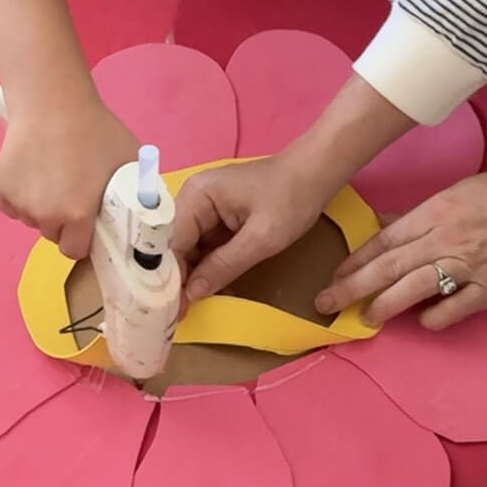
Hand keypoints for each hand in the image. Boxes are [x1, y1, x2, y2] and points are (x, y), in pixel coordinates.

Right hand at [0, 97, 137, 258]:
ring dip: (41, 209)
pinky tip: (32, 172)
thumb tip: (141, 212)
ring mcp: (20, 202)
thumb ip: (134, 193)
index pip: (75, 250)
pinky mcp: (1, 188)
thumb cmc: (96, 130)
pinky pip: (12, 205)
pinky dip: (21, 196)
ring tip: (51, 178)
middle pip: (53, 234)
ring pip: (32, 219)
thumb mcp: (129, 162)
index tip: (87, 223)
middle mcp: (46, 215)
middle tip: (70, 195)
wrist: (53, 102)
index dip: (82, 239)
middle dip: (62, 223)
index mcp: (78, 214)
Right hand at [174, 155, 330, 302]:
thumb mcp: (262, 238)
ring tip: (190, 305)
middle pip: (175, 245)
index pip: (171, 242)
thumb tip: (191, 293)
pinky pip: (203, 244)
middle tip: (180, 313)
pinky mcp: (216, 215)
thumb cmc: (292, 199)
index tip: (174, 309)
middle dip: (178, 277)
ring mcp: (203, 206)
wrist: (316, 173)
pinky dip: (206, 265)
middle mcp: (193, 198)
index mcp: (197, 196)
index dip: (171, 277)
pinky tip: (208, 286)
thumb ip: (224, 265)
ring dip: (191, 274)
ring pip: (187, 247)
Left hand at [317, 167, 486, 329]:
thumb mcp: (462, 190)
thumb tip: (389, 226)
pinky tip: (422, 319)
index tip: (333, 272)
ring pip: (410, 291)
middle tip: (325, 303)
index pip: (383, 239)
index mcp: (436, 211)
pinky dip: (431, 318)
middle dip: (350, 286)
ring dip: (381, 307)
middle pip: (386, 268)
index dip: (354, 259)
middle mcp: (444, 240)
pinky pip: (449, 312)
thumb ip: (424, 213)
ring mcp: (465, 268)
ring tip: (364, 318)